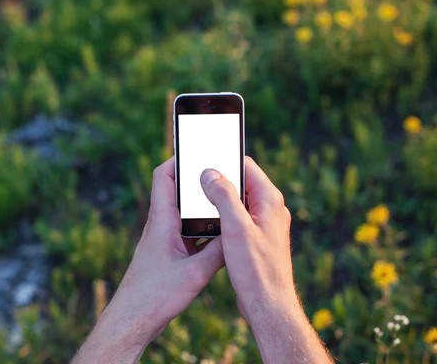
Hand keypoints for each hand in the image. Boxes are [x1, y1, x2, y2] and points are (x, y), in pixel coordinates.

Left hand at [110, 155, 223, 336]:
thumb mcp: (195, 274)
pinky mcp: (168, 253)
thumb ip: (218, 252)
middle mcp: (160, 225)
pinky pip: (187, 232)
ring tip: (225, 203)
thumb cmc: (155, 296)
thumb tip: (238, 234)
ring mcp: (163, 239)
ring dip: (201, 206)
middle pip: (178, 190)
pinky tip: (219, 236)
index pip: (164, 176)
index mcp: (161, 220)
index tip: (200, 149)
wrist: (133, 319)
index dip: (179, 158)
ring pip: (184, 212)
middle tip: (222, 175)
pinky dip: (202, 228)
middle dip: (198, 180)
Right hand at [200, 156, 296, 316]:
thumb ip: (224, 196)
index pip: (246, 166)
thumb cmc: (256, 269)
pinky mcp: (258, 238)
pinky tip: (210, 226)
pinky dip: (224, 217)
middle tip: (195, 184)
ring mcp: (265, 224)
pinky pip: (239, 218)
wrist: (268, 305)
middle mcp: (270, 209)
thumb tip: (209, 173)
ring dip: (220, 200)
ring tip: (199, 204)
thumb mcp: (236, 228)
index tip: (202, 163)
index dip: (224, 161)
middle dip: (219, 181)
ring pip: (239, 201)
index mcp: (269, 200)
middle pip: (242, 182)